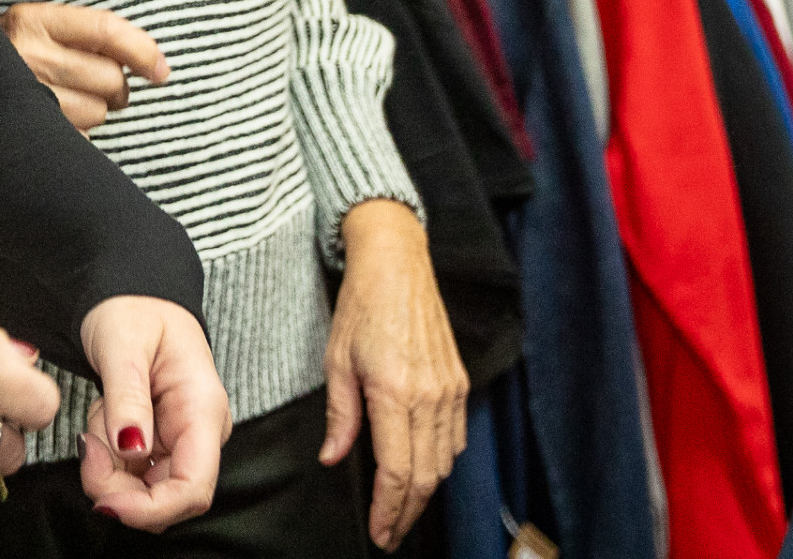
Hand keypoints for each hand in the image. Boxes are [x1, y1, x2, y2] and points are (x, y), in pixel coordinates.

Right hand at [1, 1, 170, 133]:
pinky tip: (56, 122)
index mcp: (33, 20)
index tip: (163, 70)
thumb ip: (85, 36)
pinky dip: (77, 133)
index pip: (106, 29)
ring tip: (70, 102)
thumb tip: (150, 62)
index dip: (143, 50)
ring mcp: (20, 95)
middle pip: (108, 77)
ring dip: (96, 112)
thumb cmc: (10, 55)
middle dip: (118, 87)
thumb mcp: (39, 28)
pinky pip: (76, 138)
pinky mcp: (19, 131)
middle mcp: (25, 54)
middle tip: (106, 87)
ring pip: (96, 112)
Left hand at [75, 295, 228, 531]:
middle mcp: (200, 431)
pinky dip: (108, 458)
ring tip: (101, 410)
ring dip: (109, 467)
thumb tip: (131, 449)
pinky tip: (105, 417)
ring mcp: (181, 441)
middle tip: (88, 442)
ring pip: (142, 493)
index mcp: (203, 407)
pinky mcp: (161, 446)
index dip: (151, 510)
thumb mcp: (123, 343)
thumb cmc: (134, 309)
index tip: (106, 502)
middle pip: (164, 498)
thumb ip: (128, 396)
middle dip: (117, 486)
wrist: (132, 297)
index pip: (193, 488)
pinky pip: (131, 476)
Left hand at [319, 201, 467, 549]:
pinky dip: (442, 462)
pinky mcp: (458, 379)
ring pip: (445, 462)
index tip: (379, 533)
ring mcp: (449, 388)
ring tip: (403, 510)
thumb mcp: (337, 360)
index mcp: (395, 392)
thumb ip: (341, 415)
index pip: (397, 473)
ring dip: (426, 493)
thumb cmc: (363, 306)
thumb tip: (334, 457)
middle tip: (390, 534)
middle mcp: (429, 395)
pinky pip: (456, 436)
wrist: (397, 262)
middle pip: (426, 477)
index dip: (388, 511)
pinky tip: (425, 470)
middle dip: (407, 513)